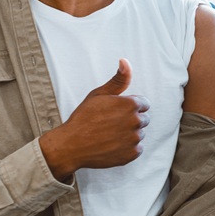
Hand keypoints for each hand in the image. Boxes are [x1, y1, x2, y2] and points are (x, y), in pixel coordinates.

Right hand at [39, 59, 149, 180]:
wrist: (71, 145)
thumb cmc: (83, 118)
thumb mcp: (99, 94)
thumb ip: (118, 79)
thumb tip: (125, 61)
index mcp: (131, 104)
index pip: (143, 104)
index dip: (129, 107)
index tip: (116, 112)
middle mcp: (136, 121)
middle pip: (143, 119)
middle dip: (130, 120)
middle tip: (111, 124)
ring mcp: (134, 138)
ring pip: (139, 134)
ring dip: (129, 134)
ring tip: (109, 134)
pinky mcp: (132, 154)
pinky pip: (137, 148)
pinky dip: (127, 148)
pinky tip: (112, 145)